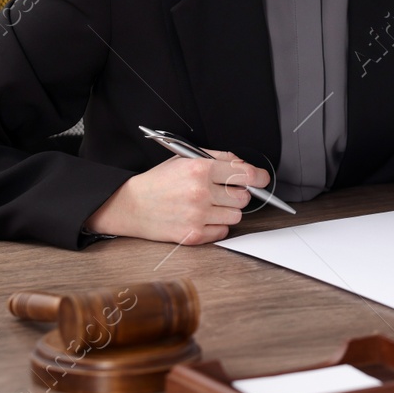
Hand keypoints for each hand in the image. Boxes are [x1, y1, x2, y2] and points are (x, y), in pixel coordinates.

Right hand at [85, 151, 272, 244]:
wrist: (131, 205)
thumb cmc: (158, 181)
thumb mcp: (185, 158)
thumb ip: (218, 157)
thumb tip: (244, 166)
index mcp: (199, 169)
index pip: (245, 175)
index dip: (259, 177)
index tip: (262, 179)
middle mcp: (200, 192)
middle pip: (243, 198)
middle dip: (237, 194)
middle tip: (222, 193)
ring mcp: (197, 215)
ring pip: (236, 216)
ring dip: (227, 211)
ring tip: (209, 206)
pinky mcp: (192, 235)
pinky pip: (223, 232)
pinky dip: (217, 226)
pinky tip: (202, 218)